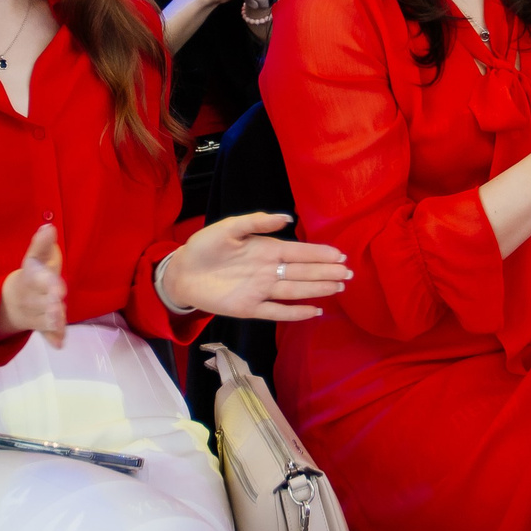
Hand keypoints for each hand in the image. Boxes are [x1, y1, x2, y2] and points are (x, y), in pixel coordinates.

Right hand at [0, 222, 67, 348]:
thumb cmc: (35, 273)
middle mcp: (30, 296)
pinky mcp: (39, 326)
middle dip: (50, 304)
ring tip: (59, 321)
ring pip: (44, 319)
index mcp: (31, 277)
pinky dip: (52, 338)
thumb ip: (43, 244)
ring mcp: (33, 313)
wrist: (13, 300)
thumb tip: (49, 227)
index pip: (38, 278)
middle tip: (58, 305)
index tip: (58, 288)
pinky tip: (59, 343)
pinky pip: (44, 334)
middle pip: (41, 301)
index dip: (48, 283)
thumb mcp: (37, 258)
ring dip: (52, 321)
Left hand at [160, 212, 349, 321]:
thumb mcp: (229, 228)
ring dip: (317, 289)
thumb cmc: (205, 247)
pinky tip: (314, 312)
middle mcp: (268, 271)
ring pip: (295, 291)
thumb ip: (256, 222)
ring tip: (339, 287)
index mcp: (266, 249)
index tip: (340, 255)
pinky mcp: (250, 308)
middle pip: (303, 272)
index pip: (299, 252)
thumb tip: (287, 218)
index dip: (319, 254)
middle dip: (326, 272)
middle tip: (348, 273)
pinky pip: (277, 311)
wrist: (182, 272)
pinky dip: (295, 312)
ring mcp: (261, 290)